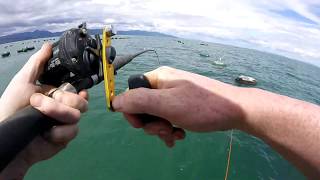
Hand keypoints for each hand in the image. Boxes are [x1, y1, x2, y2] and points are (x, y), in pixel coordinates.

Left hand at [0, 44, 87, 178]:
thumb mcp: (23, 80)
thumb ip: (38, 63)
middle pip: (82, 103)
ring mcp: (65, 124)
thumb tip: (49, 45)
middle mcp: (64, 109)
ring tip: (39, 114)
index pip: (79, 92)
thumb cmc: (13, 105)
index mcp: (58, 96)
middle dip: (66, 100)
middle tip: (44, 101)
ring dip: (58, 113)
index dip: (82, 91)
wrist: (7, 131)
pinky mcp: (63, 139)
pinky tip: (46, 132)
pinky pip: (72, 132)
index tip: (81, 90)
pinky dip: (59, 131)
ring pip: (77, 116)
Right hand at [112, 66, 245, 146]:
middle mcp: (164, 84)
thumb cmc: (201, 106)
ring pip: (155, 115)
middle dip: (151, 124)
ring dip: (161, 129)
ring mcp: (174, 95)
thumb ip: (138, 101)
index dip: (132, 112)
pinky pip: (167, 117)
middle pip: (143, 106)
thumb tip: (114, 102)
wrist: (235, 111)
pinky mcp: (183, 105)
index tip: (142, 126)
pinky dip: (170, 129)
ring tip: (174, 135)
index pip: (131, 94)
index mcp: (158, 78)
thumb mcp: (166, 104)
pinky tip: (179, 136)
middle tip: (164, 130)